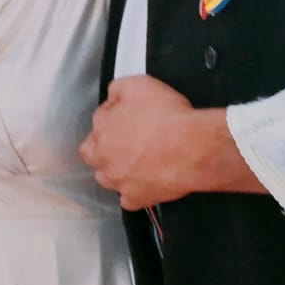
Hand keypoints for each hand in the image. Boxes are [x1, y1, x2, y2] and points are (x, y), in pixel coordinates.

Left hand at [79, 75, 266, 210]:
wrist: (191, 148)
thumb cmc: (167, 117)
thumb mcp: (139, 85)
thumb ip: (118, 89)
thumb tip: (112, 96)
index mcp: (102, 129)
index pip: (99, 121)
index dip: (114, 116)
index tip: (129, 116)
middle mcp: (104, 158)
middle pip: (92, 154)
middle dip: (104, 147)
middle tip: (126, 142)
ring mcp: (118, 181)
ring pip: (108, 179)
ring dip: (116, 171)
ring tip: (137, 163)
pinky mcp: (135, 199)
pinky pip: (128, 199)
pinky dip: (135, 192)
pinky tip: (147, 182)